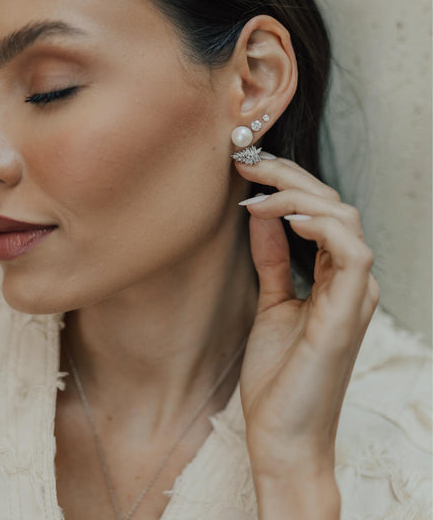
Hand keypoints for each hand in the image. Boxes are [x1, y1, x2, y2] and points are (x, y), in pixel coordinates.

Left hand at [235, 153, 379, 484]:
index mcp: (337, 277)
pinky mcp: (347, 314)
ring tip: (257, 190)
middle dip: (288, 176)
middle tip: (247, 163)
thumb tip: (258, 209)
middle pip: (332, 204)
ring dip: (298, 195)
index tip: (245, 165)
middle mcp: (352, 281)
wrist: (282, 437)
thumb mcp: (271, 301)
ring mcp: (354, 296)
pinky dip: (321, 226)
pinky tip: (286, 218)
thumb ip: (271, 256)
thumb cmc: (279, 376)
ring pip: (344, 218)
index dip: (286, 180)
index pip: (321, 209)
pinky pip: (351, 252)